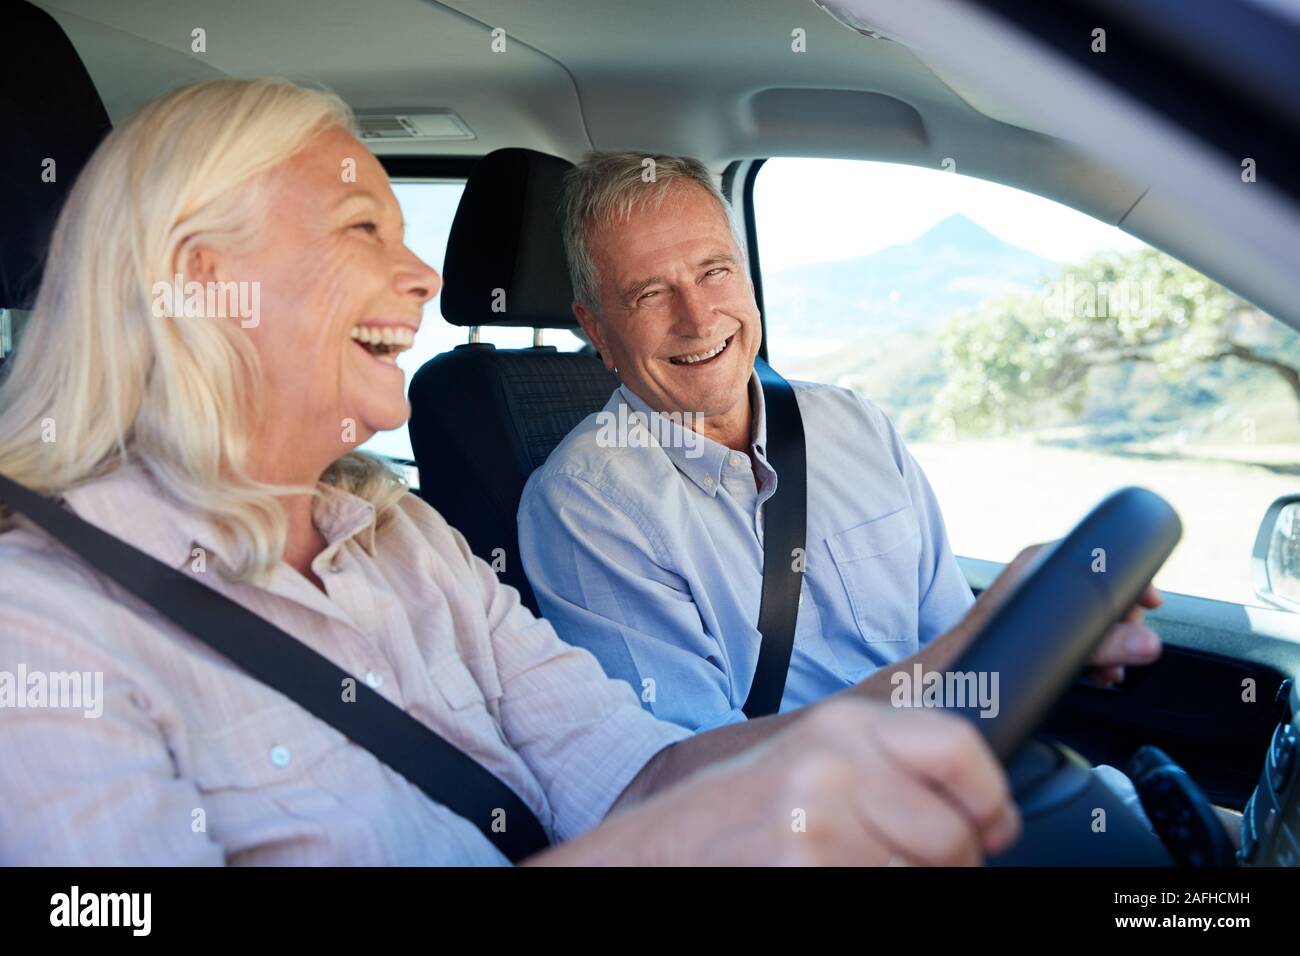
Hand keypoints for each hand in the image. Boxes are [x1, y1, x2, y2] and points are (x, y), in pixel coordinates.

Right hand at [579, 697, 1020, 865]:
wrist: (662, 852)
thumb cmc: (740, 816)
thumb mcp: (816, 763)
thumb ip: (888, 768)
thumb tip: (980, 806)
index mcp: (842, 726)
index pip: (958, 748)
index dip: (991, 798)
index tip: (995, 826)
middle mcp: (835, 765)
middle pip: (953, 833)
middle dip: (950, 864)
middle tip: (910, 864)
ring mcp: (820, 822)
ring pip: (926, 875)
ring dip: (908, 884)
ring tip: (853, 869)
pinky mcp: (808, 869)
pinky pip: (891, 894)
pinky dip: (874, 896)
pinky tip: (832, 880)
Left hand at [967, 545, 1162, 687]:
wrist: (954, 676)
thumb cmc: (990, 652)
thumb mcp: (1057, 646)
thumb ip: (1105, 644)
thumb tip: (1147, 644)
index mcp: (1041, 564)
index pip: (1099, 556)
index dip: (1131, 580)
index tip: (1153, 602)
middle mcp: (1036, 575)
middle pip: (1097, 590)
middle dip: (1121, 624)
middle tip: (1129, 650)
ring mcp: (1032, 600)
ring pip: (1085, 615)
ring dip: (1107, 644)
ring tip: (1110, 672)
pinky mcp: (1029, 624)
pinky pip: (1069, 629)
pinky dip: (1087, 649)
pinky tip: (1095, 673)